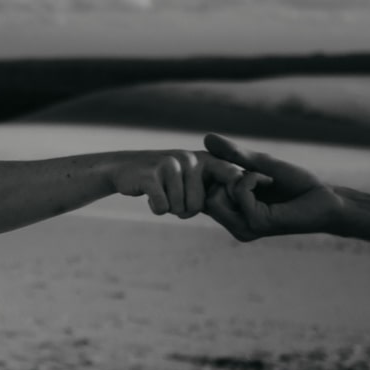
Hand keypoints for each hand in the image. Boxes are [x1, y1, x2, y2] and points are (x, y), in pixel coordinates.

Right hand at [110, 149, 238, 217]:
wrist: (124, 168)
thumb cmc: (164, 179)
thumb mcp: (191, 178)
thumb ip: (213, 187)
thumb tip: (241, 206)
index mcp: (204, 159)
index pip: (231, 174)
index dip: (239, 191)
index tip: (245, 198)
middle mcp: (189, 159)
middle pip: (197, 205)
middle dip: (184, 210)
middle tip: (173, 197)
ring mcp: (169, 165)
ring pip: (179, 208)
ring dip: (169, 208)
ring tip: (161, 193)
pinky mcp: (150, 175)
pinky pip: (162, 207)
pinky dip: (156, 208)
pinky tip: (149, 196)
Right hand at [200, 134, 343, 239]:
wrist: (326, 199)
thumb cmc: (298, 184)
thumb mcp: (258, 165)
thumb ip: (232, 155)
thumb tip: (206, 138)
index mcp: (234, 213)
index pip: (202, 196)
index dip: (210, 175)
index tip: (235, 166)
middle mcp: (235, 224)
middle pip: (203, 198)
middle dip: (221, 177)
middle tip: (249, 172)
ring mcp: (244, 227)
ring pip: (215, 199)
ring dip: (238, 179)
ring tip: (261, 178)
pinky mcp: (256, 224)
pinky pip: (238, 193)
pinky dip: (252, 179)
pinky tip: (268, 182)